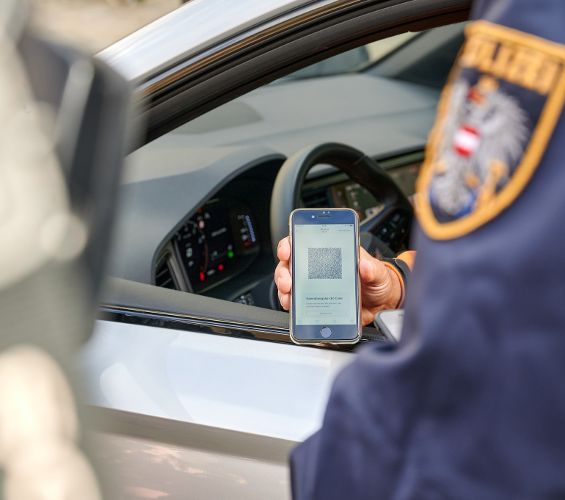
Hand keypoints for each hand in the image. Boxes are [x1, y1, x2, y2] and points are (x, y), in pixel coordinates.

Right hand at [273, 237, 402, 325]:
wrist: (382, 304)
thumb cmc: (377, 281)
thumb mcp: (378, 272)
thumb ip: (372, 268)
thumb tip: (364, 266)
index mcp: (330, 252)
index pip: (303, 241)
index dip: (290, 243)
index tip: (287, 251)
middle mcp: (317, 267)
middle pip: (290, 263)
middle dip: (284, 271)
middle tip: (288, 281)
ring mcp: (314, 284)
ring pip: (289, 282)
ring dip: (284, 289)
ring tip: (289, 296)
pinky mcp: (315, 301)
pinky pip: (296, 301)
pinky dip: (291, 304)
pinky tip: (293, 307)